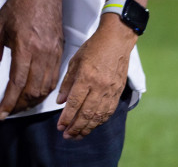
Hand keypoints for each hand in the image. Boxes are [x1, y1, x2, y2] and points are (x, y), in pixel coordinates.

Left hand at [0, 0, 64, 117]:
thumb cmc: (17, 8)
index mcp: (25, 48)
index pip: (17, 83)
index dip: (9, 102)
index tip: (2, 113)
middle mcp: (42, 55)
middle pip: (33, 90)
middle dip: (21, 105)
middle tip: (9, 112)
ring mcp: (54, 55)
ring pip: (46, 88)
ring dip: (33, 101)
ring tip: (20, 105)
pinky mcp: (61, 53)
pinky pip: (54, 79)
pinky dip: (44, 90)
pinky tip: (34, 93)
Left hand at [55, 17, 134, 138]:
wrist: (116, 41)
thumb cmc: (93, 48)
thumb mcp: (74, 61)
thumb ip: (67, 82)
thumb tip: (61, 101)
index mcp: (86, 77)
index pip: (74, 103)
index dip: (66, 117)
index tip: (59, 126)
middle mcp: (99, 87)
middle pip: (87, 113)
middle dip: (76, 127)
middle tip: (67, 135)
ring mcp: (111, 91)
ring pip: (99, 115)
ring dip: (88, 127)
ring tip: (78, 135)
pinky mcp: (118, 92)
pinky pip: (109, 111)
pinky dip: (100, 120)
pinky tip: (93, 125)